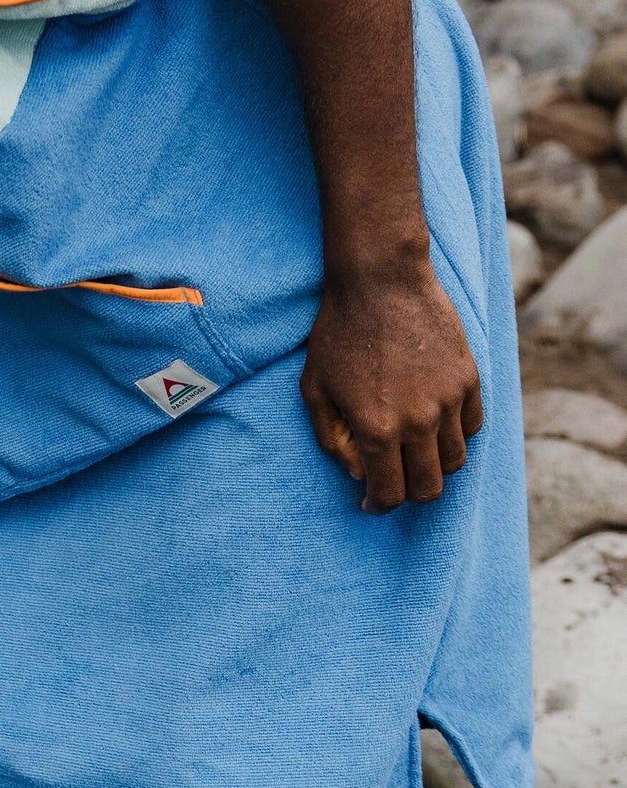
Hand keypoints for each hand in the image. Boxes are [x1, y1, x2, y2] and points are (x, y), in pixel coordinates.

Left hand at [300, 264, 482, 512]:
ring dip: (434, 466)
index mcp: (377, 429)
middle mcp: (419, 421)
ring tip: (413, 453)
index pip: (390, 494)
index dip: (378, 506)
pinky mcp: (469, 378)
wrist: (380, 280)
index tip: (371, 503)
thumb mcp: (315, 389)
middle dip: (409, 494)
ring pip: (455, 461)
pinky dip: (455, 435)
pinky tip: (434, 425)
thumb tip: (357, 473)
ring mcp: (449, 400)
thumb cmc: (338, 333)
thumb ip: (332, 439)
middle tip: (394, 483)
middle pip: (429, 488)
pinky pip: (471, 427)